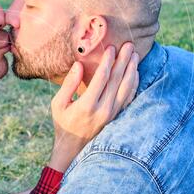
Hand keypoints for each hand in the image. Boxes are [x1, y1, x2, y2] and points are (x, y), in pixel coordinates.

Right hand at [48, 42, 138, 172]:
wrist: (73, 148)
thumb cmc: (63, 123)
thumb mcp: (58, 104)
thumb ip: (68, 84)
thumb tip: (79, 65)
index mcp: (87, 105)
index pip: (102, 77)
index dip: (108, 61)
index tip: (111, 48)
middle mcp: (103, 110)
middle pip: (117, 80)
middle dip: (123, 61)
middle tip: (128, 45)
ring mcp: (112, 114)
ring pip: (127, 88)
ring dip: (131, 70)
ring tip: (134, 55)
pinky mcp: (117, 117)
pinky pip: (129, 98)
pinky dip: (133, 84)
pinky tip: (135, 73)